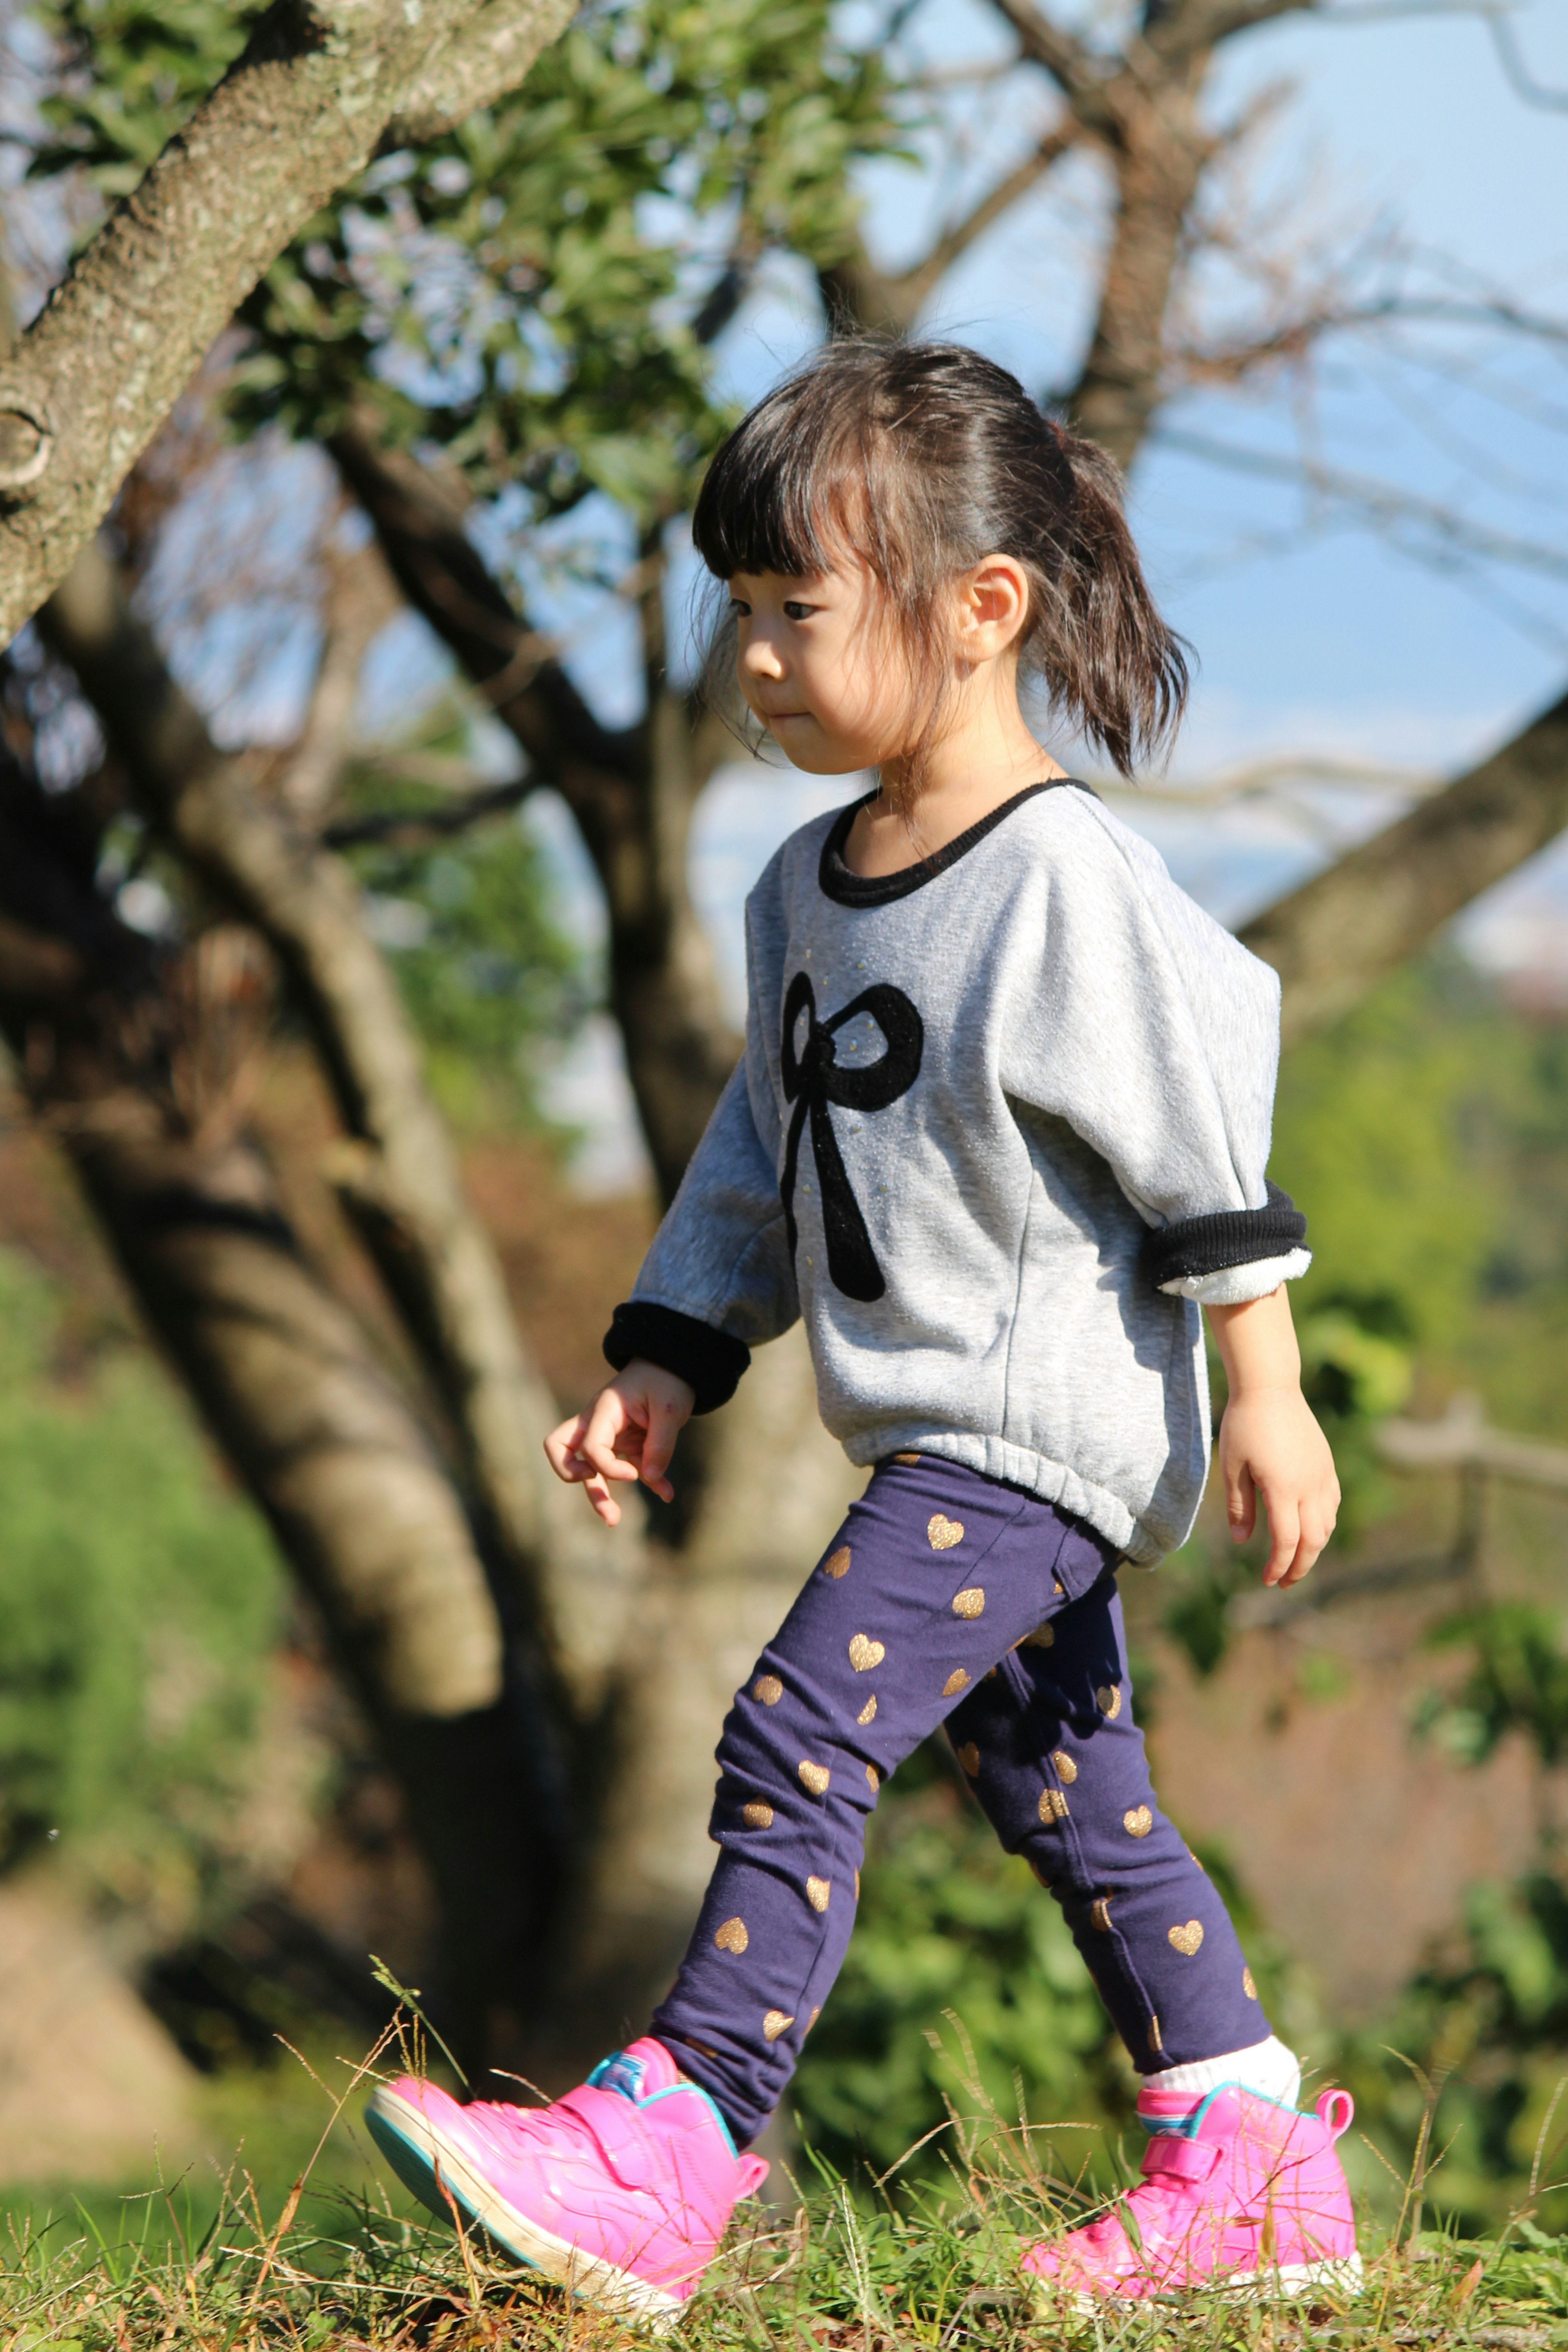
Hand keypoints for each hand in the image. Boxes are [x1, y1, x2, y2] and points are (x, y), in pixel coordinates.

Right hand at [543, 1359, 694, 1525]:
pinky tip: (667, 1493)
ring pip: (587, 1467)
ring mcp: (607, 1435)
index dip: (607, 1468)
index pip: (589, 1447)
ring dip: (597, 1494)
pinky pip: (624, 1468)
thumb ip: (661, 1443)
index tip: (634, 1475)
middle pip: (560, 1448)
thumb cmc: (668, 1380)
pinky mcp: (623, 1444)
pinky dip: (644, 1482)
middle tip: (589, 1483)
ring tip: (613, 1520)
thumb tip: (650, 1479)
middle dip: (570, 1474)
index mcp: (603, 1410)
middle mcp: (596, 1423)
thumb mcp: (671, 1408)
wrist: (673, 1366)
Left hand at [1204, 1287, 1339, 1586]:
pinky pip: (1333, 1503)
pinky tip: (1311, 1527)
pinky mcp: (1326, 1465)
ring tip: (1296, 1559)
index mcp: (1283, 1488)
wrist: (1270, 1388)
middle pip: (1314, 1540)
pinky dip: (1324, 1523)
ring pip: (1328, 1524)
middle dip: (1300, 1566)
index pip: (1286, 1541)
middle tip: (1285, 1582)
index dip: (1278, 1565)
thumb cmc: (1244, 1425)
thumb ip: (1240, 1506)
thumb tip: (1241, 1541)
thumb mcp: (1232, 1466)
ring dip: (1314, 1547)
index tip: (1267, 1581)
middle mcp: (1309, 1486)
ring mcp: (1322, 1475)